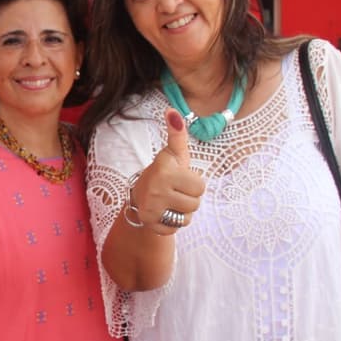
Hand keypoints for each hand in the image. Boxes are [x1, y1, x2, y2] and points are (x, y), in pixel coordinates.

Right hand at [130, 109, 204, 234]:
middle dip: (189, 199)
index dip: (194, 184)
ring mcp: (151, 208)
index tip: (180, 179)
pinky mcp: (150, 223)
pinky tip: (164, 214)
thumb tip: (173, 111)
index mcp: (165, 170)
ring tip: (170, 203)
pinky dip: (172, 224)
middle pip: (195, 204)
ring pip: (186, 218)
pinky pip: (175, 229)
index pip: (201, 187)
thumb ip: (177, 134)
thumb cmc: (164, 172)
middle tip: (175, 192)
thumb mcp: (172, 154)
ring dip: (182, 213)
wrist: (139, 196)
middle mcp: (156, 188)